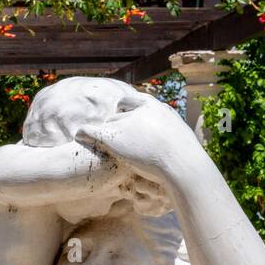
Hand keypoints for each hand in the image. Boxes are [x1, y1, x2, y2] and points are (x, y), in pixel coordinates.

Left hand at [75, 91, 201, 185]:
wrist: (182, 163)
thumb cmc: (185, 158)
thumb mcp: (181, 140)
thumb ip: (171, 137)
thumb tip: (179, 145)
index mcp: (157, 108)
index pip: (136, 100)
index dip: (128, 109)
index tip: (123, 115)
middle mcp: (140, 110)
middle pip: (120, 112)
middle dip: (116, 123)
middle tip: (111, 136)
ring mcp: (127, 122)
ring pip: (109, 124)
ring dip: (105, 133)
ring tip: (93, 138)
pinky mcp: (113, 136)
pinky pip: (91, 130)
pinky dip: (85, 133)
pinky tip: (79, 137)